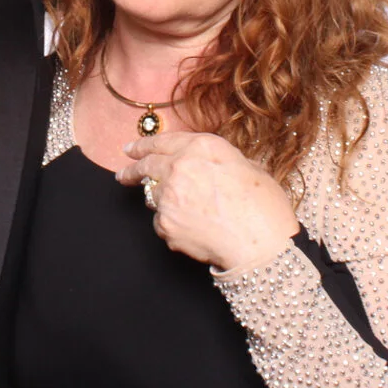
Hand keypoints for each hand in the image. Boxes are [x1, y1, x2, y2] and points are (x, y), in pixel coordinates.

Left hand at [116, 130, 299, 270]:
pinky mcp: (164, 224)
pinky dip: (173, 226)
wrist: (260, 246)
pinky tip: (194, 231)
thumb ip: (220, 162)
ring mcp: (168, 196)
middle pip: (146, 166)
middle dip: (131, 171)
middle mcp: (179, 166)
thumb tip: (209, 166)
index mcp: (201, 147)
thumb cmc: (264, 208)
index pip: (163, 141)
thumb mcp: (249, 168)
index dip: (143, 146)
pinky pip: (162, 222)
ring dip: (162, 201)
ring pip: (153, 196)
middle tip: (123, 175)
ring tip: (184, 212)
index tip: (131, 150)